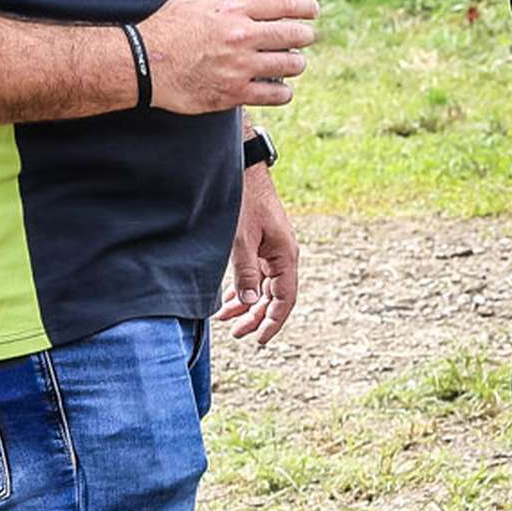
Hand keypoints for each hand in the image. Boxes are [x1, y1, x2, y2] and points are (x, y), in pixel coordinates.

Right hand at [138, 0, 317, 113]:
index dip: (306, 6)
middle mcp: (243, 37)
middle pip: (295, 35)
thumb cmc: (165, 30)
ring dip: (295, 64)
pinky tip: (280, 88)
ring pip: (291, 65)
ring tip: (291, 63)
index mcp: (234, 10)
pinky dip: (283, 91)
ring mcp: (241, 66)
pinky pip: (277, 94)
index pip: (284, 3)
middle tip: (304, 38)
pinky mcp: (236, 93)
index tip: (313, 10)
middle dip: (305, 36)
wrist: (144, 65)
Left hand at [219, 161, 299, 344]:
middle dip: (255, 316)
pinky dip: (244, 288)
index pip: (285, 299)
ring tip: (226, 318)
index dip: (273, 322)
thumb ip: (247, 272)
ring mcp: (272, 251)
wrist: (245, 171)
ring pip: (263, 287)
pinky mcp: (261, 245)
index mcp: (285, 256)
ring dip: (247, 304)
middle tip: (236, 333)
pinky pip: (256, 274)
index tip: (259, 339)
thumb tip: (250, 302)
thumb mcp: (242, 240)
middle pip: (273, 297)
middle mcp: (282, 256)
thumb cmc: (245, 202)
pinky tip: (230, 298)